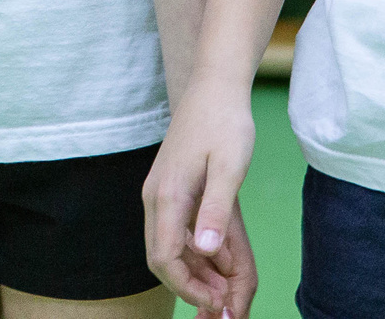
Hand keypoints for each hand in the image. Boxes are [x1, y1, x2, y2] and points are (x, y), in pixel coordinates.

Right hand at [143, 86, 258, 317]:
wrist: (214, 86)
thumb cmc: (225, 123)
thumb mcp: (229, 166)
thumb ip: (216, 210)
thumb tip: (203, 251)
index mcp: (166, 196)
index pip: (164, 258)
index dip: (188, 287)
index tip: (217, 302)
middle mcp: (155, 198)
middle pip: (161, 258)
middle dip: (190, 286)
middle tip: (224, 301)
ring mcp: (159, 194)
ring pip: (168, 247)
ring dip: (194, 271)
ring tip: (227, 286)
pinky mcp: (170, 189)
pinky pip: (175, 231)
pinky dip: (194, 251)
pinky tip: (220, 258)